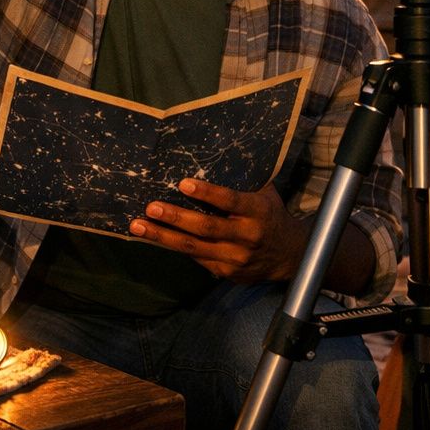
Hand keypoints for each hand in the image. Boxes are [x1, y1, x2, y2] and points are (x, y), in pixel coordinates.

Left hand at [128, 179, 306, 282]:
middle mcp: (247, 236)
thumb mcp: (265, 194)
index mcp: (258, 212)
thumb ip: (244, 182)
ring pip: (194, 248)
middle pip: (206, 228)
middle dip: (175, 218)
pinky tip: (155, 237)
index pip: (231, 201)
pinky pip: (196, 258)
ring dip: (163, 237)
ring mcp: (236, 258)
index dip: (207, 194)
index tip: (183, 184)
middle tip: (150, 207)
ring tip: (139, 226)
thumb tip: (212, 156)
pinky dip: (175, 247)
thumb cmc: (270, 216)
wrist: (290, 256)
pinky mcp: (226, 273)